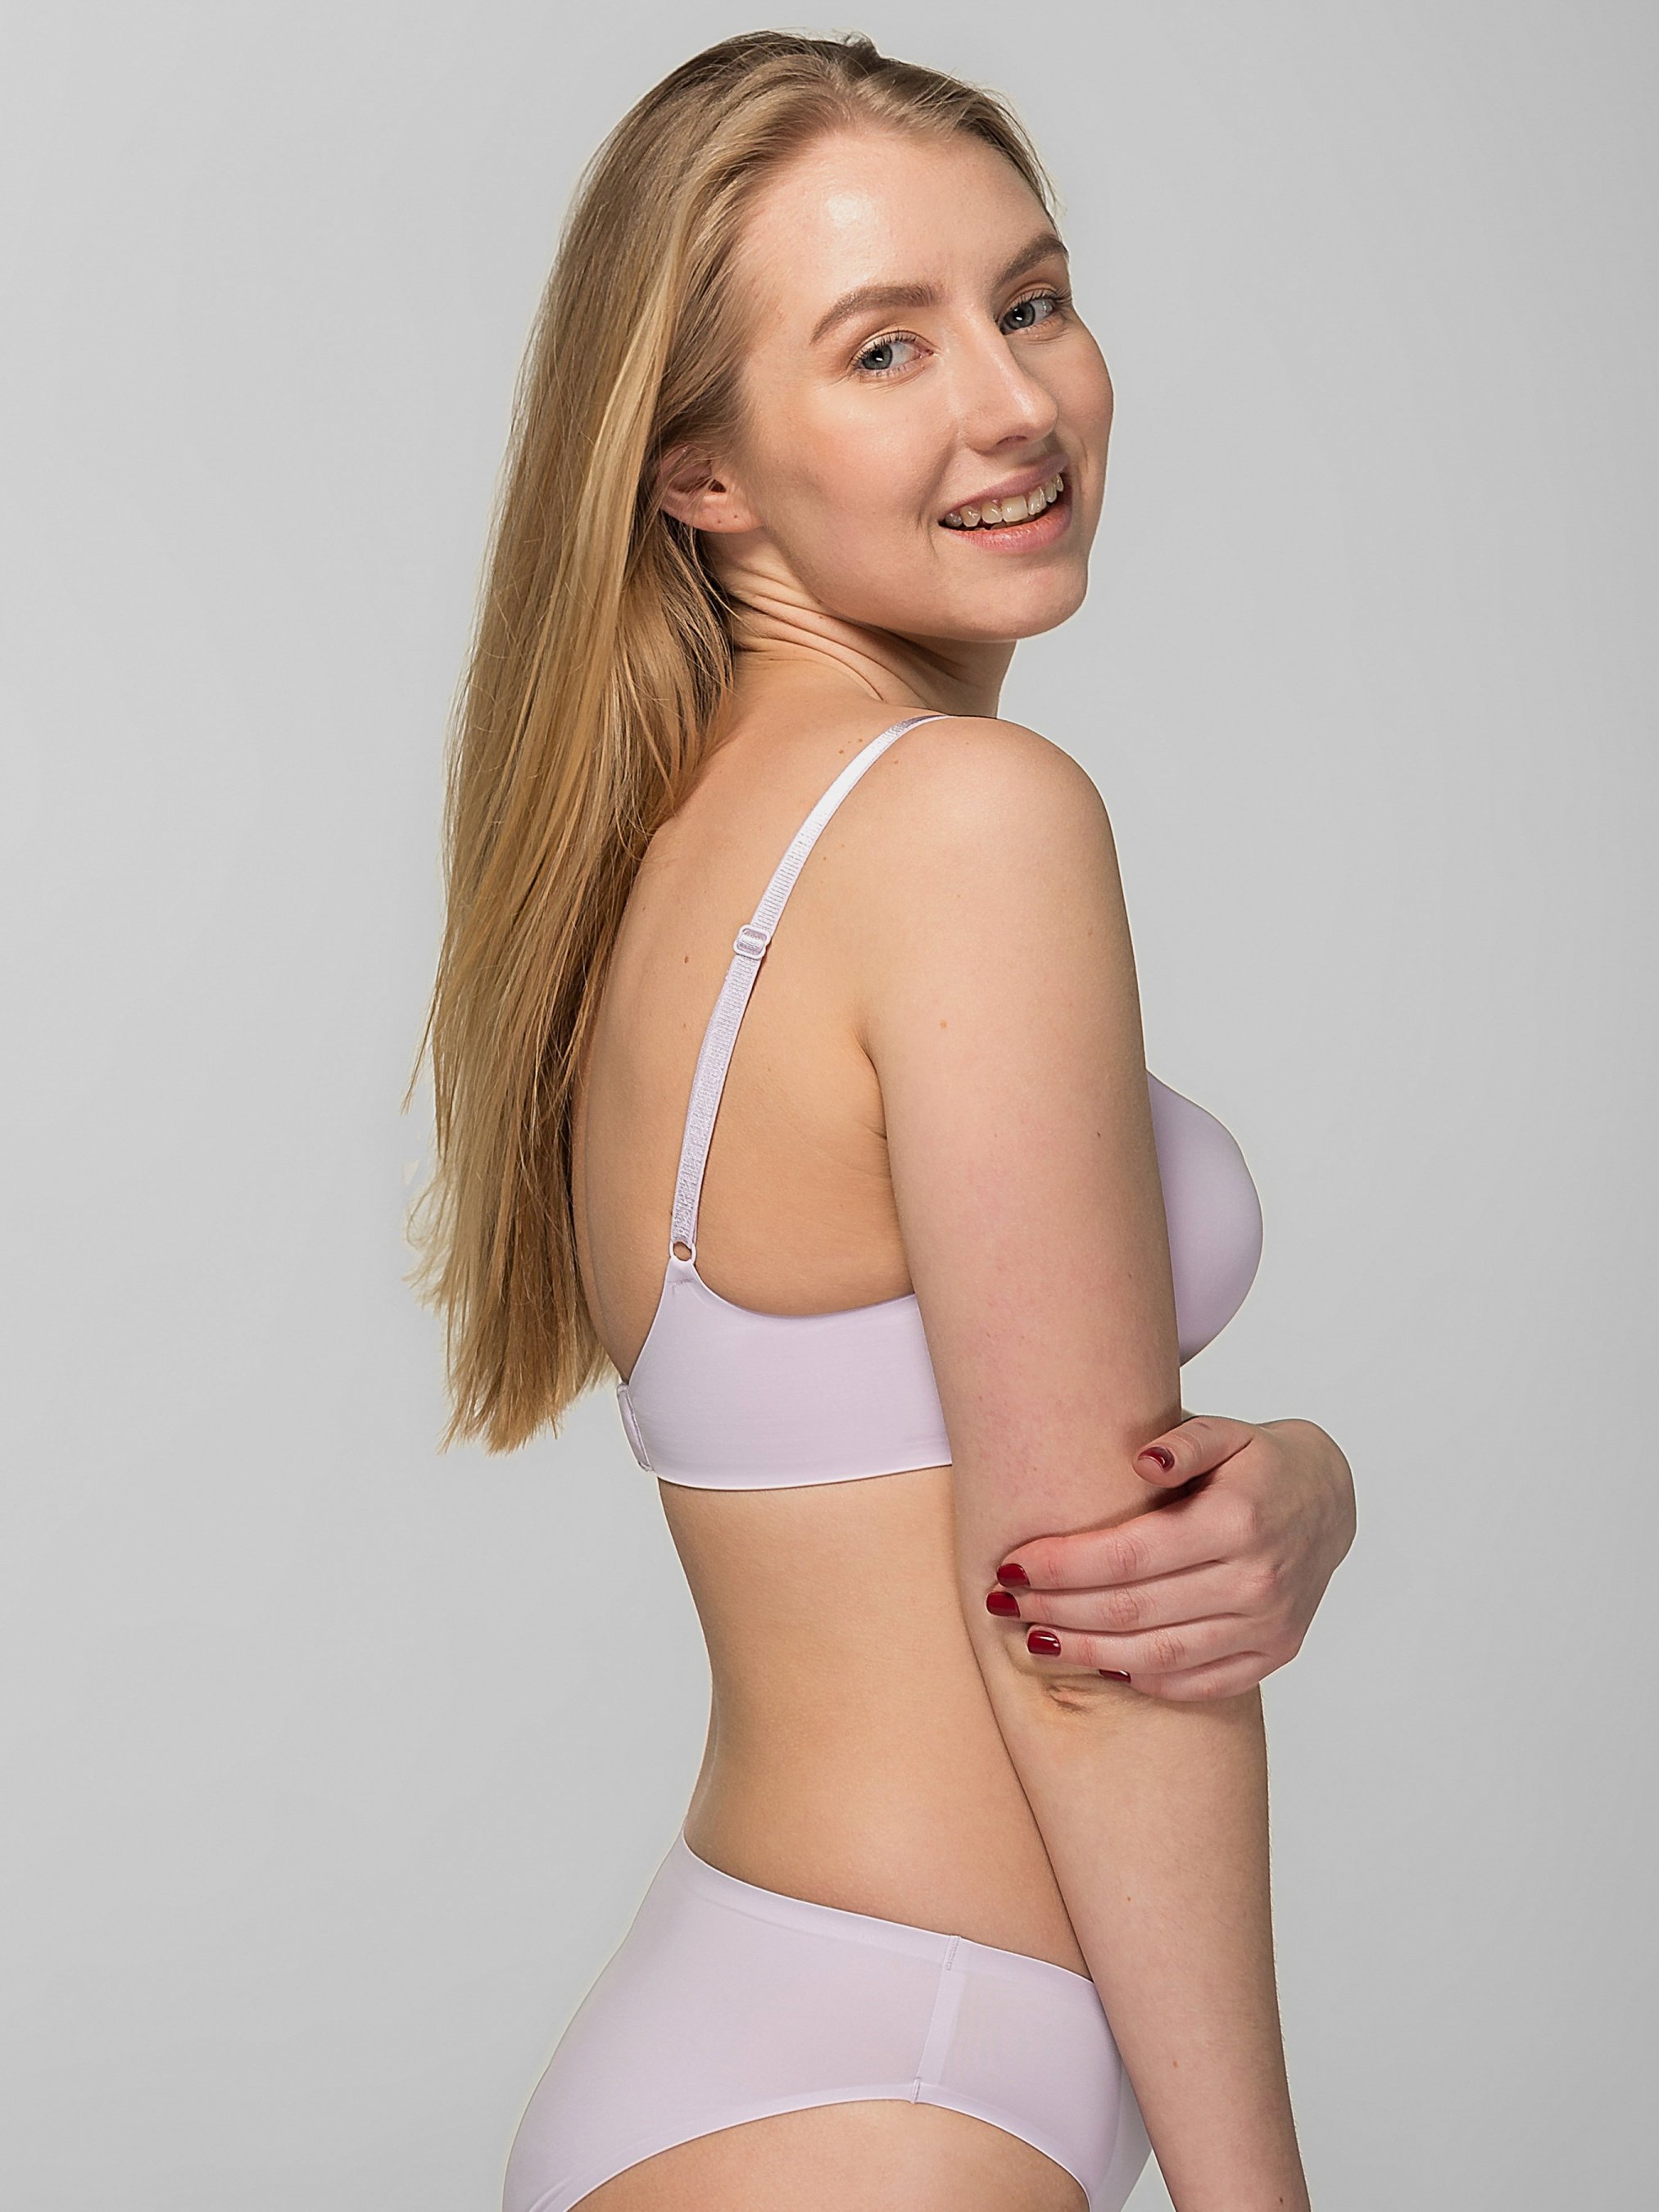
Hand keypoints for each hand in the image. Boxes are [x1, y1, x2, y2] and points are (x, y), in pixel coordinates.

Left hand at [988, 1416, 1355, 1700]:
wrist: (1331, 1501)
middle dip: (1056, 1609)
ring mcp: (1268, 1626)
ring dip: (1086, 1653)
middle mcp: (1256, 1581)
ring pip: (1158, 1657)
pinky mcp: (1274, 1654)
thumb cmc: (1260, 1462)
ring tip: (1034, 1639)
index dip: (1062, 1566)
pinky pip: (1198, 1683)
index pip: (1128, 1556)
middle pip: (1132, 1611)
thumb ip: (1184, 1439)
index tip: (1010, 1563)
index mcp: (1238, 1521)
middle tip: (1002, 1601)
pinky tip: (1098, 1665)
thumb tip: (1143, 1457)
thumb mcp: (1228, 1430)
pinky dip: (1143, 1680)